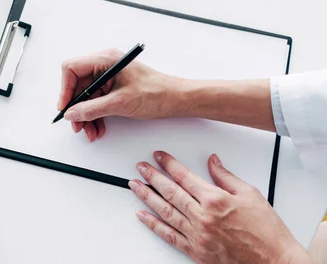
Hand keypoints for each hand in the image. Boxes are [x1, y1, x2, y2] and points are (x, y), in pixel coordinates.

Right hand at [58, 49, 182, 140]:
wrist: (177, 100)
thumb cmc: (156, 93)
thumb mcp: (120, 103)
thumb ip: (92, 109)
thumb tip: (72, 113)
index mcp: (106, 60)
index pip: (72, 69)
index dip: (65, 89)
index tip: (65, 108)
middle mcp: (105, 65)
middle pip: (77, 84)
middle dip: (76, 107)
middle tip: (77, 125)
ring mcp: (109, 76)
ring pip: (86, 96)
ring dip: (86, 114)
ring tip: (90, 131)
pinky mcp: (114, 87)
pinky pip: (97, 100)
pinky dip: (95, 115)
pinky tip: (98, 127)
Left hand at [129, 151, 311, 263]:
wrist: (275, 262)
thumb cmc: (266, 231)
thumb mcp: (250, 194)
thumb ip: (226, 176)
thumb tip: (213, 162)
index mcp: (215, 199)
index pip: (184, 176)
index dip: (169, 164)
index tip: (159, 157)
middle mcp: (203, 216)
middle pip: (170, 191)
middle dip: (152, 177)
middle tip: (141, 167)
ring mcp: (198, 235)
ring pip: (165, 211)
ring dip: (147, 197)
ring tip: (135, 186)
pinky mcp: (196, 251)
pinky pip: (169, 235)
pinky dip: (153, 224)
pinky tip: (142, 215)